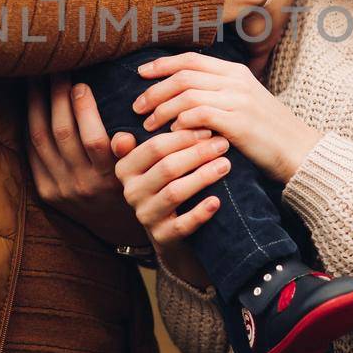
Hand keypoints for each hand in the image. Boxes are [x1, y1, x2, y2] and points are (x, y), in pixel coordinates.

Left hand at [25, 76, 148, 247]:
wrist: (113, 228)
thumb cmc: (132, 187)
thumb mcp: (140, 174)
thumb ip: (133, 154)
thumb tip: (124, 137)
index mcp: (109, 178)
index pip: (93, 141)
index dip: (85, 110)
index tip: (82, 83)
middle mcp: (82, 184)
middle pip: (62, 133)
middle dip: (57, 97)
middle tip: (56, 69)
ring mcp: (60, 188)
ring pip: (41, 139)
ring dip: (37, 104)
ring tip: (37, 77)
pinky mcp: (45, 192)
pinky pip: (32, 153)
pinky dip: (30, 124)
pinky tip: (31, 103)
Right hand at [111, 127, 230, 285]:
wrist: (174, 231)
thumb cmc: (169, 183)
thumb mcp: (156, 161)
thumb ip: (151, 137)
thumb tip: (144, 114)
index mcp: (126, 168)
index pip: (154, 147)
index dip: (183, 136)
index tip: (209, 128)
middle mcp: (131, 192)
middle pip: (166, 167)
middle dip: (197, 153)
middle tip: (223, 144)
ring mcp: (145, 215)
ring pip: (175, 192)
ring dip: (203, 176)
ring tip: (226, 165)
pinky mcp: (162, 237)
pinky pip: (182, 225)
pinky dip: (200, 212)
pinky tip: (217, 201)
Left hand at [129, 50, 321, 184]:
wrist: (299, 152)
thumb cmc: (267, 133)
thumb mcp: (244, 103)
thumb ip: (218, 94)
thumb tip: (182, 95)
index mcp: (235, 72)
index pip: (190, 60)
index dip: (162, 65)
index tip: (141, 74)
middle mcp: (237, 81)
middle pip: (183, 76)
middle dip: (155, 90)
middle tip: (137, 107)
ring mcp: (239, 100)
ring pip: (187, 94)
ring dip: (162, 109)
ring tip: (148, 125)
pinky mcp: (240, 123)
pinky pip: (201, 115)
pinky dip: (181, 122)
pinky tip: (172, 134)